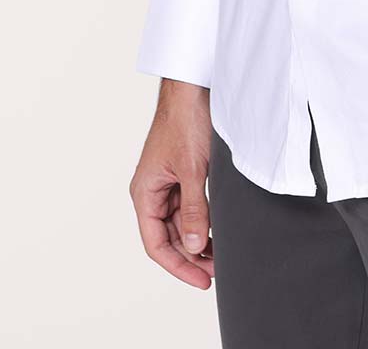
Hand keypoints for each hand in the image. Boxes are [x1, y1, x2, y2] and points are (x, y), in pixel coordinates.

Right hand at [130, 79, 214, 288]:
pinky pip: (190, 205)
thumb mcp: (193, 169)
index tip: (202, 280)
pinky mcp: (183, 171)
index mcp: (145, 192)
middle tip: (219, 271)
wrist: (194, 85)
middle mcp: (153, 190)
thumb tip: (195, 247)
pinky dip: (204, 219)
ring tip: (222, 255)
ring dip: (199, 239)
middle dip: (192, 256)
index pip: (156, 244)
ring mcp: (168, 181)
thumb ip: (195, 209)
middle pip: (169, 236)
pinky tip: (220, 230)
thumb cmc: (186, 120)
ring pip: (181, 222)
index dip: (178, 266)